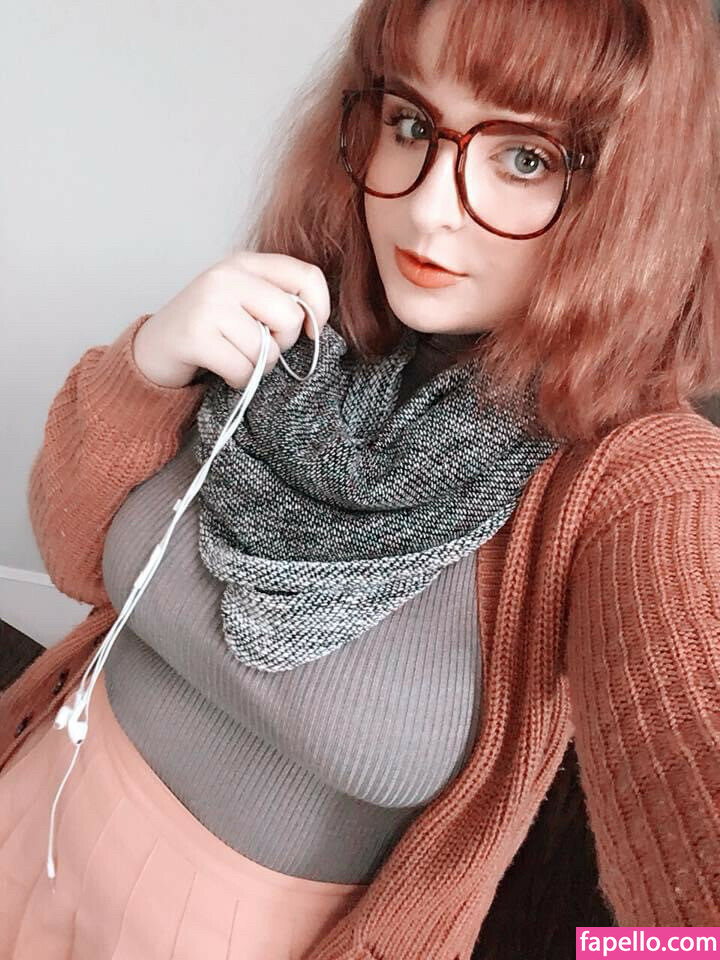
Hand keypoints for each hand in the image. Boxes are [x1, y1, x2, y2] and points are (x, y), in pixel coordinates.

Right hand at [132, 250, 330, 388]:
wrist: (154, 350)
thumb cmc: (209, 330)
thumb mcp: (245, 303)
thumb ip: (278, 300)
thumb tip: (316, 322)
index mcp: (245, 263)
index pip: (306, 275)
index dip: (319, 308)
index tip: (311, 331)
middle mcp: (227, 275)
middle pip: (290, 318)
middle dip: (281, 343)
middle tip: (255, 345)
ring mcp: (209, 303)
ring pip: (266, 349)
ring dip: (256, 366)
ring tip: (232, 356)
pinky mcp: (196, 335)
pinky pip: (243, 369)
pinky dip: (238, 379)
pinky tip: (222, 369)